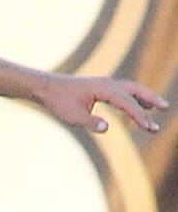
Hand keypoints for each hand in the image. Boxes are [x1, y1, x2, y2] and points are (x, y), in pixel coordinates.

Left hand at [36, 74, 167, 133]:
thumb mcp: (72, 116)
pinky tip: (137, 106)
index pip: (126, 102)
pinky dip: (133, 98)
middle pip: (135, 89)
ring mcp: (104, 84)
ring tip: (157, 107)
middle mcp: (107, 84)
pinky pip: (122, 92)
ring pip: (130, 89)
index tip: (148, 127)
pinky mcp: (99, 88)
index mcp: (103, 89)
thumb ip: (91, 122)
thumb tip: (107, 128)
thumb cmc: (58, 101)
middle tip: (164, 108)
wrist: (45, 87)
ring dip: (144, 97)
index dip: (138, 115)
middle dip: (150, 98)